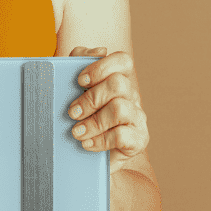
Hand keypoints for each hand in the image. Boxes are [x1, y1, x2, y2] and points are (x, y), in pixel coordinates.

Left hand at [67, 46, 149, 168]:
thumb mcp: (72, 90)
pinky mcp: (138, 140)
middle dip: (91, 98)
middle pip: (119, 84)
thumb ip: (79, 63)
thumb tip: (98, 50)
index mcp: (119, 81)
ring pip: (120, 108)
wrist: (83, 160)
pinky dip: (100, 140)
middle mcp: (132, 97)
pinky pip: (122, 135)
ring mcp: (137, 118)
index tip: (80, 80)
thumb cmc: (78, 120)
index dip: (101, 67)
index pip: (123, 61)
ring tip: (76, 132)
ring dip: (93, 122)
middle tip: (72, 112)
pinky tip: (87, 145)